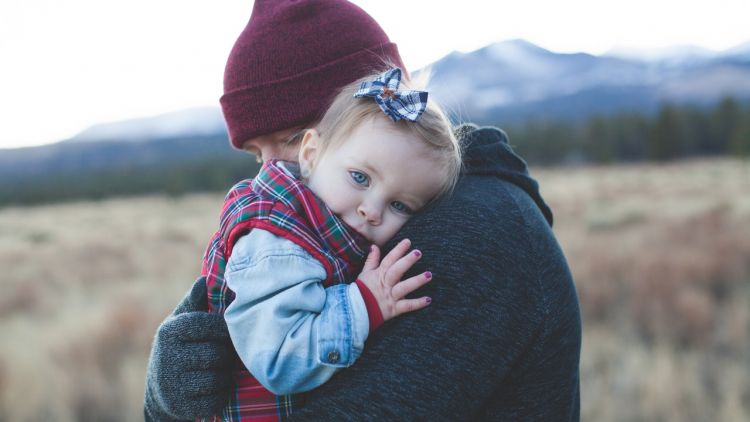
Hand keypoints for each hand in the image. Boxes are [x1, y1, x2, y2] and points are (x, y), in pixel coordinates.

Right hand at [144, 276, 235, 420]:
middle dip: (228, 355)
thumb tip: (205, 279)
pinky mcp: (182, 407)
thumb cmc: (181, 346)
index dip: (225, 330)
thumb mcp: (182, 321)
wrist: (161, 388)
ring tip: (224, 370)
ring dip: (227, 375)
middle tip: (229, 354)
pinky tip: (217, 387)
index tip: (228, 332)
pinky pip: (216, 399)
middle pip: (217, 354)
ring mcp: (173, 385)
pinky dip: (222, 394)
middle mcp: (167, 357)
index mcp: (170, 331)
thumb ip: (195, 301)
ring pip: (218, 378)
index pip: (210, 325)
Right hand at [356, 239, 432, 321]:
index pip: (389, 260)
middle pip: (397, 271)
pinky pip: (407, 306)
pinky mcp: (394, 309)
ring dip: (417, 281)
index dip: (398, 250)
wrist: (356, 311)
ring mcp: (390, 296)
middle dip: (407, 261)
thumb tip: (374, 246)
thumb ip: (371, 260)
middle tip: (418, 253)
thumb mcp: (364, 273)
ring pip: (404, 287)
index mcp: (379, 274)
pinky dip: (418, 303)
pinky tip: (428, 299)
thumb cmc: (361, 291)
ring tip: (429, 275)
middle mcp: (386, 284)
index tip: (408, 242)